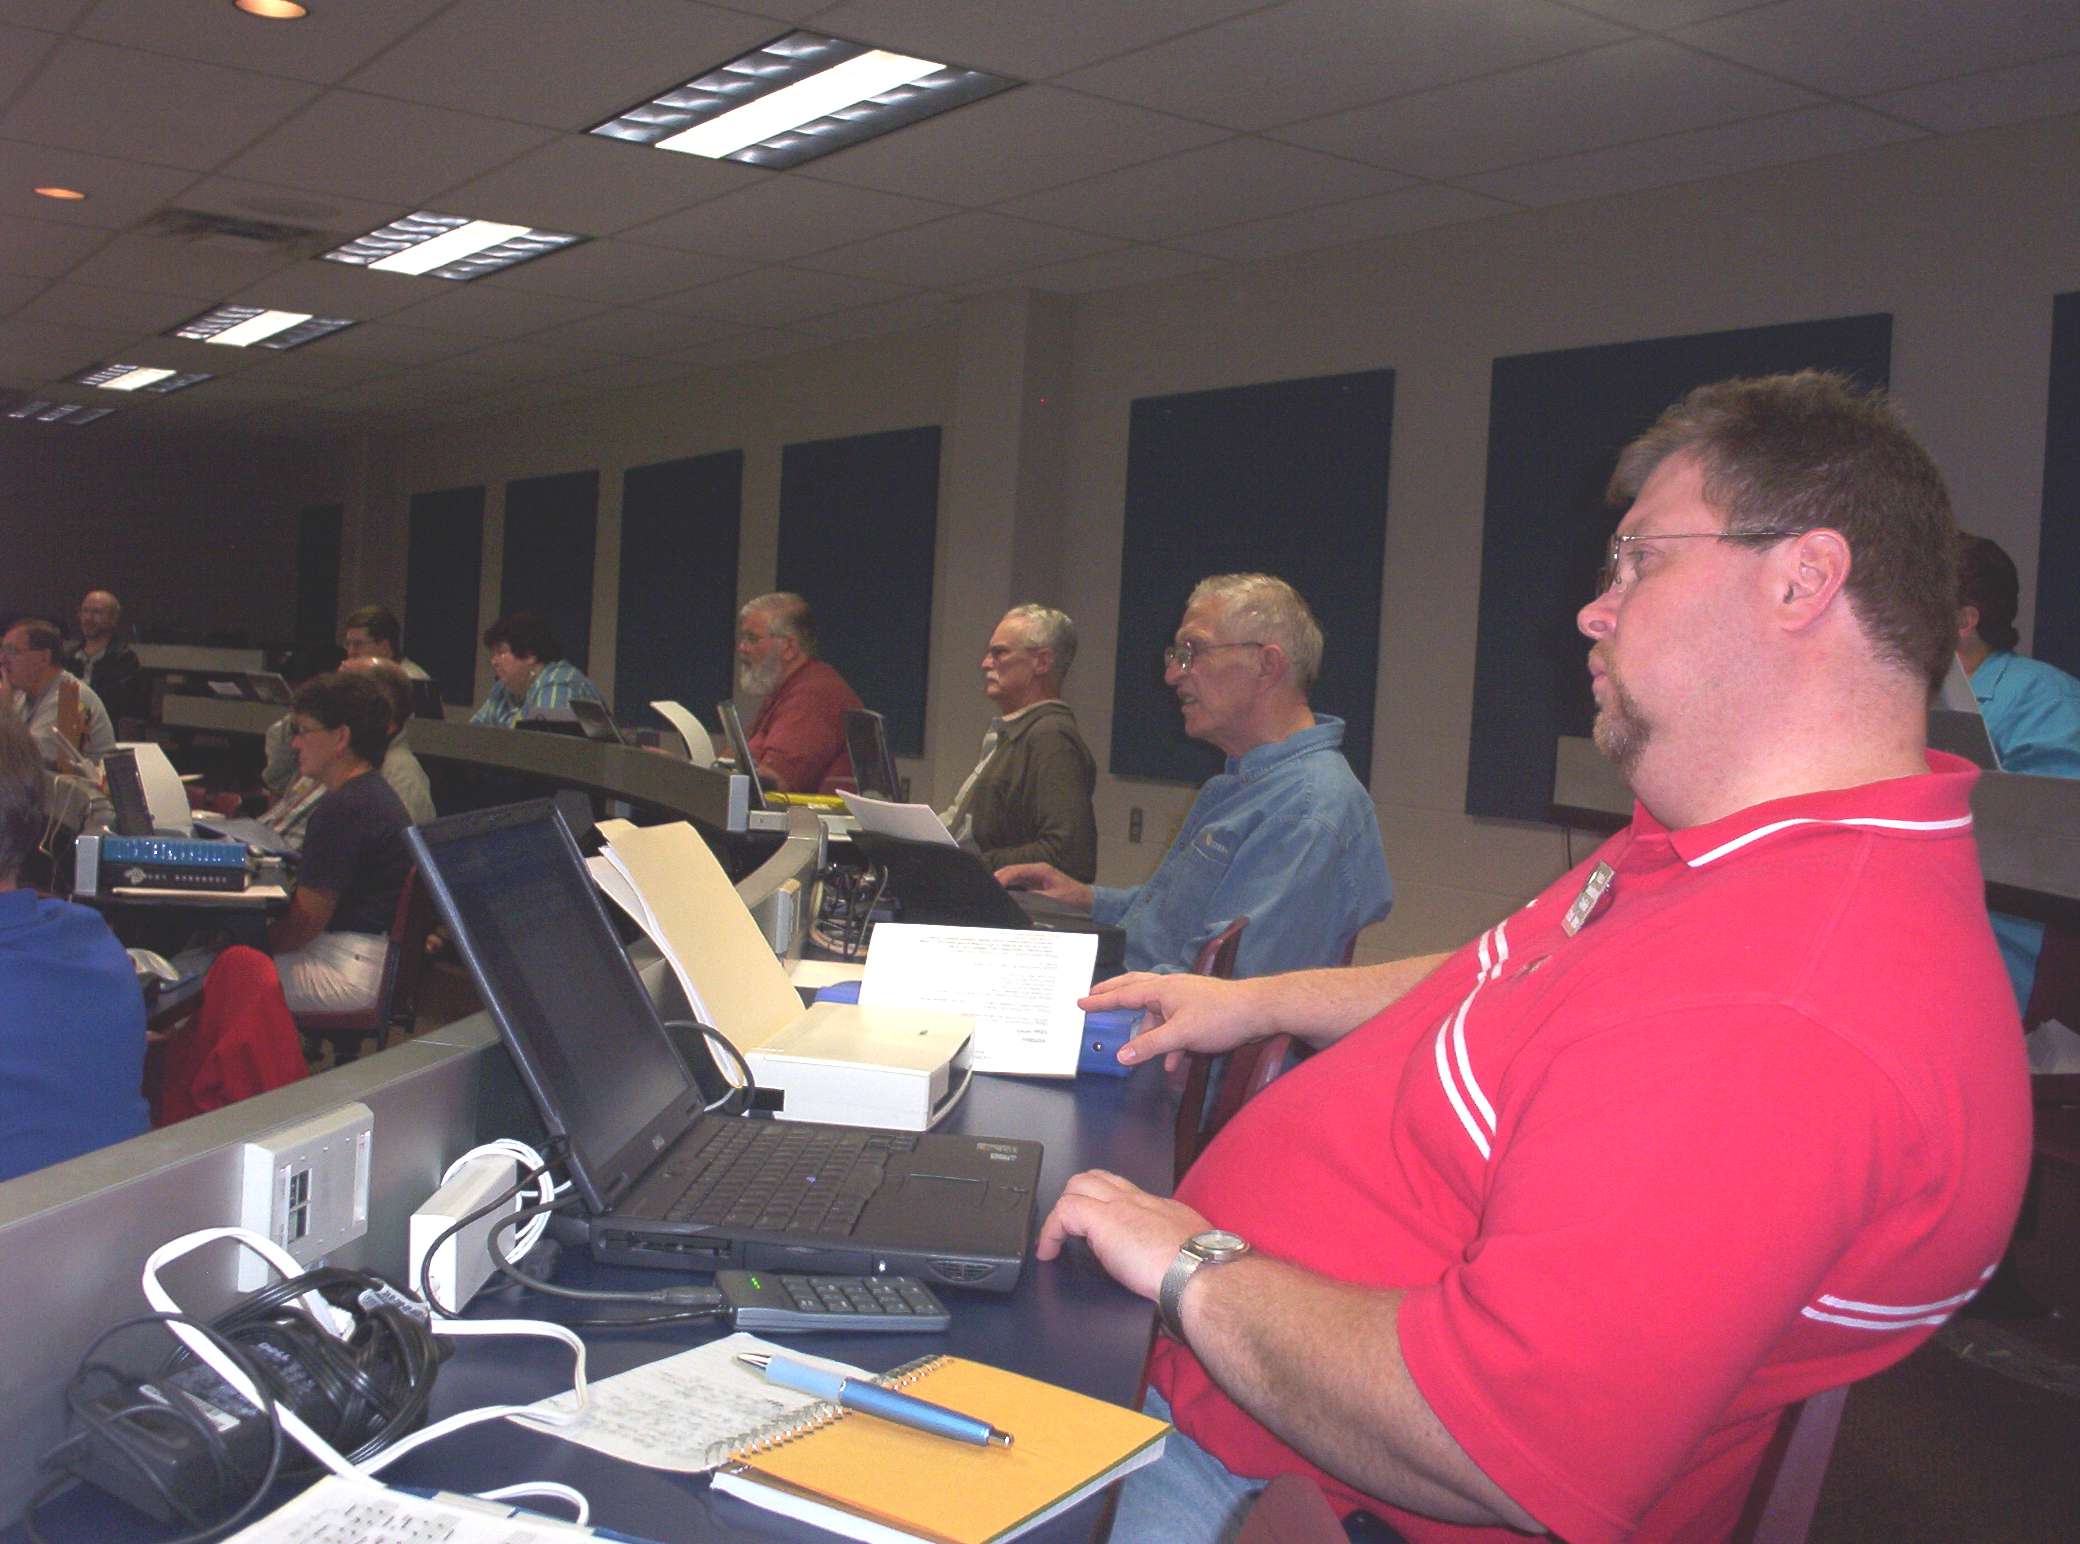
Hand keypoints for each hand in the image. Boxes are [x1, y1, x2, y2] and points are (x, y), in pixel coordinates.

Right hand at [993, 862, 1092, 910]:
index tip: (994, 884)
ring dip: (1002, 882)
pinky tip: (1000, 893)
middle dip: (998, 877)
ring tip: (990, 889)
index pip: (1017, 870)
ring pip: (1013, 876)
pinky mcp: (1034, 883)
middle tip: (985, 887)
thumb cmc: (1073, 897)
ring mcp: (1034, 876)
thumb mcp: (1055, 898)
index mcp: (1041, 869)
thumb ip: (1037, 898)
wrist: (1085, 900)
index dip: (1003, 877)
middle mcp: (1036, 870)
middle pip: (1012, 871)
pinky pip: (1017, 883)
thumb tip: (1020, 900)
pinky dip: (1007, 886)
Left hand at [1036, 1169, 1208, 1299]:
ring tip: (1056, 1236)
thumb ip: (1173, 1248)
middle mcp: (1139, 1200)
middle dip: (1079, 1196)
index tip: (1100, 1228)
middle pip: (1099, 1178)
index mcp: (1160, 1209)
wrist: (1198, 1271)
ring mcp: (1119, 1206)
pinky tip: (1048, 1252)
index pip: (1125, 1191)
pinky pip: (1063, 1212)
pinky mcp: (1101, 1219)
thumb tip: (1168, 1265)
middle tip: (1071, 1227)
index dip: (1106, 1202)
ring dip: (1063, 1210)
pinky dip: (1050, 1231)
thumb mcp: (1189, 1250)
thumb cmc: (1200, 1270)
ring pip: (1079, 1184)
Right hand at [1080, 972, 1266, 1069]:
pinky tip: (1172, 1061)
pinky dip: (1168, 1041)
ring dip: (1148, 1032)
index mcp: (1163, 988)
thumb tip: (1122, 1055)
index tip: (1081, 1001)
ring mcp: (1185, 998)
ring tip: (1138, 1052)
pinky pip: (1173, 1024)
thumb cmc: (1221, 1016)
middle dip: (1115, 997)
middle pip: (1136, 990)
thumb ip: (1150, 1046)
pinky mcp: (1197, 1009)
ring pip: (1156, 1012)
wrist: (1258, 1012)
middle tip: (1094, 998)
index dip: (1101, 1000)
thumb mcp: (1181, 1035)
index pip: (1124, 994)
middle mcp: (1171, 988)